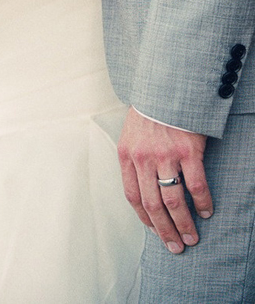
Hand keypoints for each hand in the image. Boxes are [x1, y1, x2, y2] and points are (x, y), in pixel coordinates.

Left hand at [118, 107, 212, 253]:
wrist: (167, 86)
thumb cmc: (150, 110)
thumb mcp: (131, 132)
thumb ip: (134, 157)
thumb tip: (141, 185)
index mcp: (126, 155)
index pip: (132, 196)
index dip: (144, 218)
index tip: (155, 231)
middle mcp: (143, 158)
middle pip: (152, 205)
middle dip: (165, 230)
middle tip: (176, 247)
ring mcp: (166, 156)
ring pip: (173, 201)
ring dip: (184, 224)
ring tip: (191, 237)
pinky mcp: (188, 151)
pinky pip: (196, 186)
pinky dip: (202, 203)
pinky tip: (206, 211)